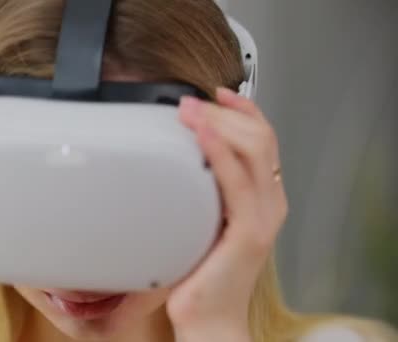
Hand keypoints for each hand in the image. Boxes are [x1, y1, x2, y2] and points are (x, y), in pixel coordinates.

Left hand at [167, 88, 288, 341]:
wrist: (208, 316)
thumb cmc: (204, 272)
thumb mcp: (206, 219)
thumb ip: (203, 191)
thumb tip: (178, 159)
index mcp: (262, 197)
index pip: (264, 139)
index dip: (244, 110)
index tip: (217, 94)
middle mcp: (270, 202)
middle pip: (260, 137)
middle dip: (224, 111)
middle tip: (190, 102)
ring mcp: (263, 216)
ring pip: (254, 150)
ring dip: (219, 122)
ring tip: (189, 111)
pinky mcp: (249, 231)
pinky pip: (236, 182)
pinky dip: (219, 152)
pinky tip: (201, 136)